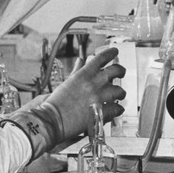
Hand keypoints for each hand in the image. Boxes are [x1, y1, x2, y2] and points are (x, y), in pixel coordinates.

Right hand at [1, 48, 124, 160]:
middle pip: (116, 71)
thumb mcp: (66, 82)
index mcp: (84, 74)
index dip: (111, 53)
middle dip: (121, 71)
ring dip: (120, 93)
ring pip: (119, 91)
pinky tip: (116, 110)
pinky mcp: (102, 113)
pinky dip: (117, 109)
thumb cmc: (56, 102)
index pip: (102, 57)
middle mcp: (94, 83)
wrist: (52, 120)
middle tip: (121, 73)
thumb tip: (82, 60)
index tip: (114, 52)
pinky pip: (117, 109)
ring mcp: (100, 98)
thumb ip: (77, 70)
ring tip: (118, 96)